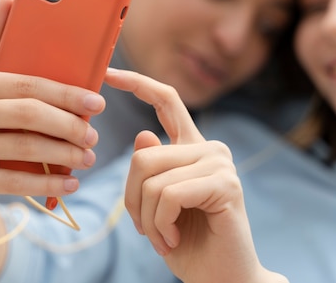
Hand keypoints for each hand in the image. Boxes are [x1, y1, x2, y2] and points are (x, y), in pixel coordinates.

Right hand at [0, 0, 105, 210]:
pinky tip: (70, 184)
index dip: (64, 93)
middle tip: (92, 134)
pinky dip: (47, 184)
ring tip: (88, 157)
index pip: (24, 84)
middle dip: (67, 125)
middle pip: (27, 115)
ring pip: (24, 149)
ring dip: (63, 155)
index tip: (97, 101)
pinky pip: (14, 183)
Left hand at [105, 69, 286, 282]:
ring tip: (162, 239)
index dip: (137, 83)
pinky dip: (160, 225)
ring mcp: (220, 163)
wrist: (222, 281)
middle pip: (142, 155)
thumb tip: (143, 134)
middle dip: (132, 200)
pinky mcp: (226, 184)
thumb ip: (150, 170)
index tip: (109, 72)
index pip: (165, 100)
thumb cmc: (187, 244)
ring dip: (146, 219)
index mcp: (190, 148)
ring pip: (151, 177)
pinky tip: (173, 240)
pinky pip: (168, 196)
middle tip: (145, 230)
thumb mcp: (154, 206)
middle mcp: (208, 148)